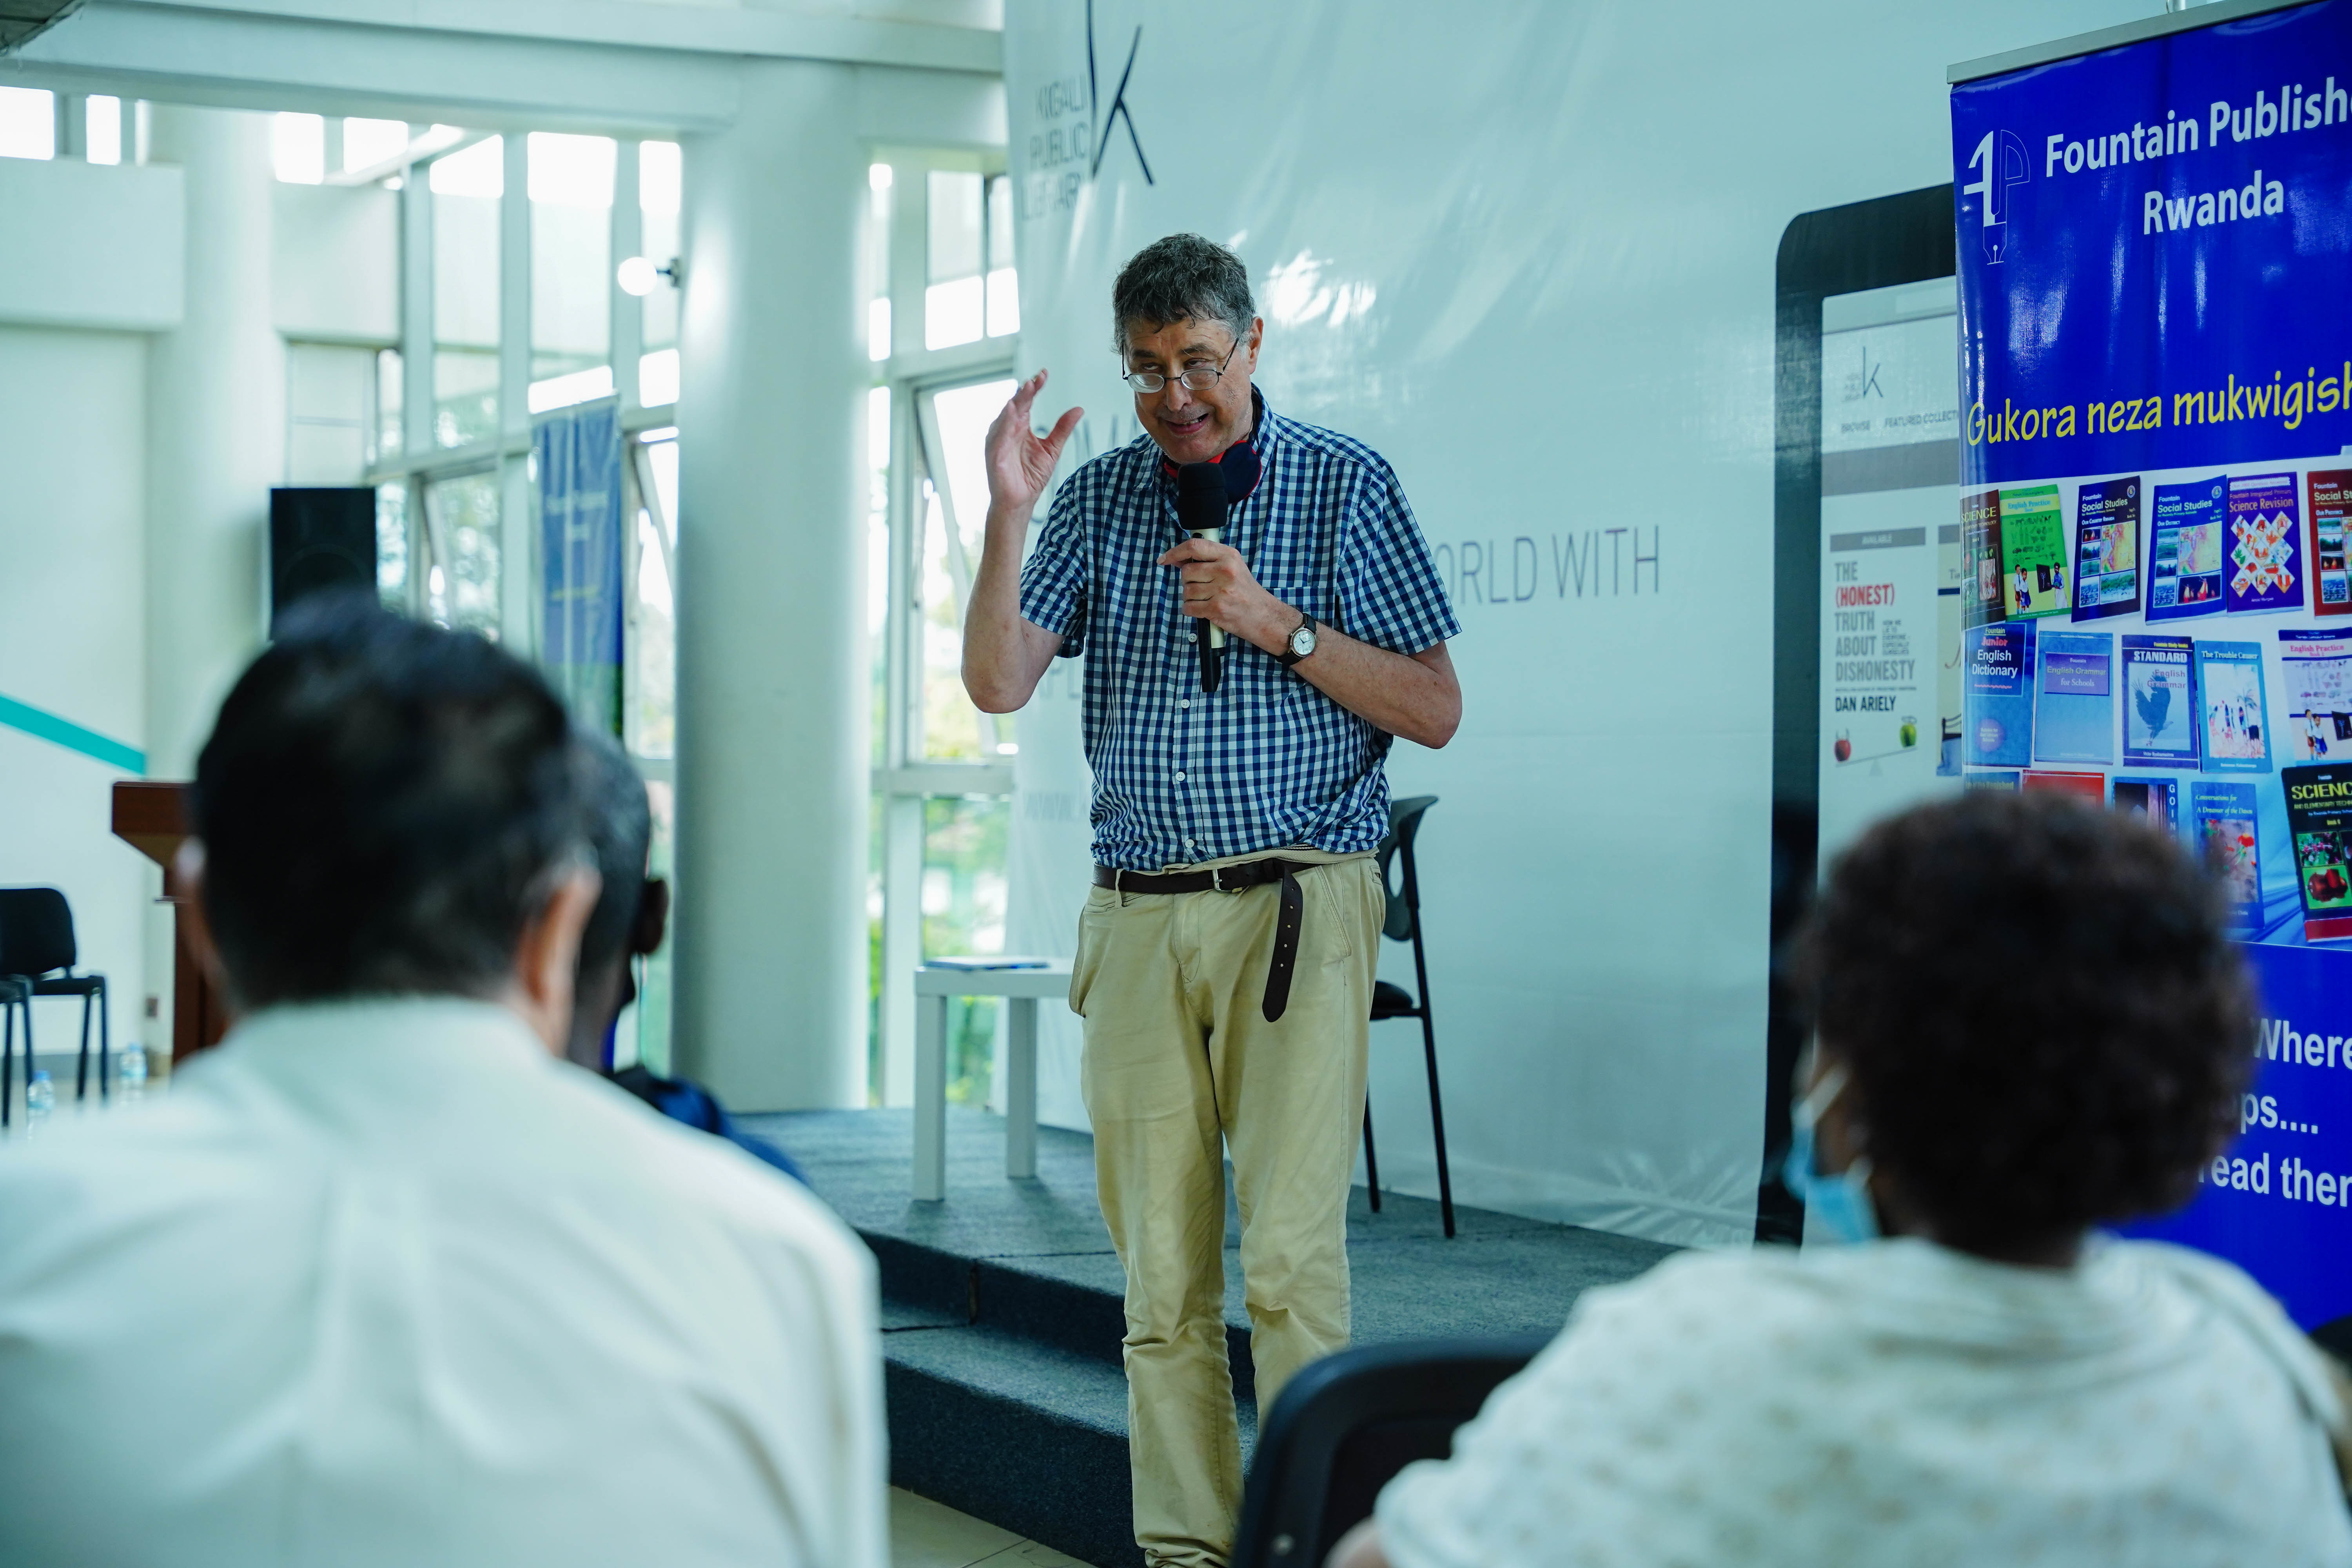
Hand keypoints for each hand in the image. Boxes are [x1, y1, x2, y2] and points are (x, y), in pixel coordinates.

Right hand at [985, 369, 1083, 517]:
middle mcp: (1007, 429)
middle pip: (1017, 404)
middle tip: (1037, 378)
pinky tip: (1011, 410)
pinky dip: (1004, 422)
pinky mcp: (994, 454)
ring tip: (1027, 387)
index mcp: (1020, 426)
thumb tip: (1079, 409)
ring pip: (1007, 416)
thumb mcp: (1052, 449)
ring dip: (1016, 401)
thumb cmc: (1030, 477)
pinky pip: (999, 435)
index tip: (1044, 374)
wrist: (1020, 502)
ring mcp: (999, 440)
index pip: (1027, 401)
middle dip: (1027, 390)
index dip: (1035, 387)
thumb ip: (1062, 429)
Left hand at [1156, 536, 1290, 650]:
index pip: (1194, 546)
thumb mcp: (1232, 567)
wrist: (1264, 616)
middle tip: (1202, 587)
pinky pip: (1189, 607)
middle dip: (1188, 581)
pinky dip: (1191, 610)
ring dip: (1191, 597)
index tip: (1165, 559)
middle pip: (1187, 571)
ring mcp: (1221, 590)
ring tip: (1207, 599)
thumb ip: (1208, 560)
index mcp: (1229, 556)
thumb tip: (1177, 559)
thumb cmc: (1245, 592)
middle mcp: (1225, 570)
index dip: (1175, 552)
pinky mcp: (1217, 608)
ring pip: (1186, 590)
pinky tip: (1204, 609)